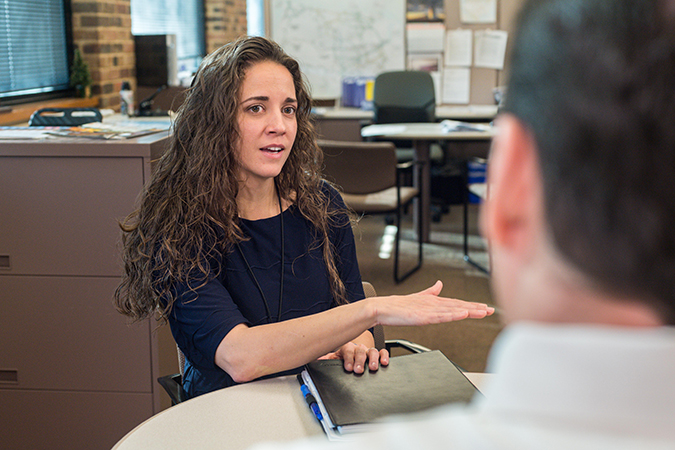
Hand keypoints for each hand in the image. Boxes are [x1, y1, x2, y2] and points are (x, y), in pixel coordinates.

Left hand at [319, 342, 388, 373]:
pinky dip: (384, 356)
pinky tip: (384, 362)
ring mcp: (366, 352)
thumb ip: (323, 361)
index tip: (348, 367)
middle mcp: (357, 349)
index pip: (347, 349)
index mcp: (345, 349)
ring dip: (372, 358)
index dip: (348, 358)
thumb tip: (313, 360)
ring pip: (371, 351)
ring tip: (372, 367)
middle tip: (358, 369)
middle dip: (359, 360)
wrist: (345, 363)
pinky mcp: (375, 357)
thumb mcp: (329, 362)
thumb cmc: (338, 362)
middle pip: (360, 350)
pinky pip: (381, 352)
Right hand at [370, 281, 494, 326]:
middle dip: (476, 308)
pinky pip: (441, 316)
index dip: (472, 305)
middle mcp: (434, 304)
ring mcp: (429, 310)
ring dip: (469, 311)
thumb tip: (440, 284)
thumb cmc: (398, 306)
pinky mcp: (423, 316)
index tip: (485, 307)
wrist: (383, 308)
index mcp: (434, 301)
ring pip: (453, 310)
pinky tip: (463, 314)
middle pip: (459, 306)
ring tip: (483, 312)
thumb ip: (431, 291)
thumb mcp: (418, 298)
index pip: (457, 303)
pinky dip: (453, 314)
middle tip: (491, 310)